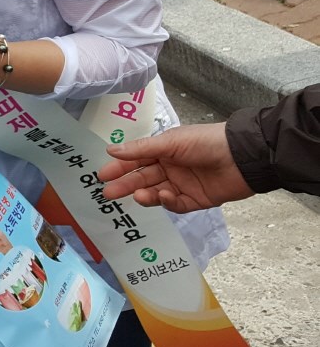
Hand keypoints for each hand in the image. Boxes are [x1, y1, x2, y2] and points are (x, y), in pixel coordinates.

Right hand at [99, 122, 250, 213]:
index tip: (102, 175)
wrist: (243, 157)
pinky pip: (175, 205)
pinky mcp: (195, 200)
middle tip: (109, 193)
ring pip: (156, 193)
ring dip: (145, 195)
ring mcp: (182, 185)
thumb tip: (110, 150)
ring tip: (138, 196)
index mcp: (164, 150)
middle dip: (125, 185)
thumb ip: (141, 149)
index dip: (119, 167)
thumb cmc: (206, 142)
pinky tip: (165, 196)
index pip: (136, 160)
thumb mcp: (170, 142)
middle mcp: (170, 167)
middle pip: (142, 178)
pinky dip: (168, 202)